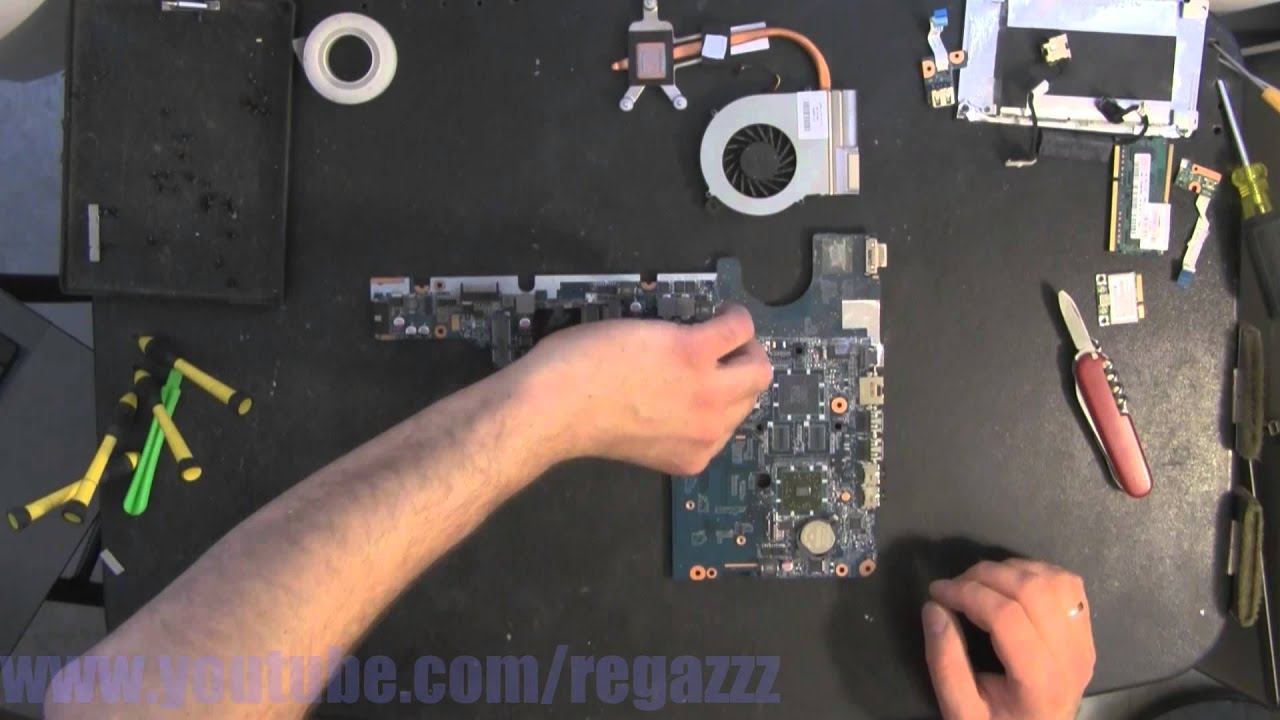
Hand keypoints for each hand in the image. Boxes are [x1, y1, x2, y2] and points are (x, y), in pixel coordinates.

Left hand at [514, 303, 771, 474]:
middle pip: (752, 394)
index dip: (723, 395)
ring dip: (745, 344)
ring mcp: (706, 391)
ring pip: (757, 366)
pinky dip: (733, 316)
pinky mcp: (694, 352)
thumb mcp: (636, 436)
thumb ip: (665, 424)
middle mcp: (708, 429)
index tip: (716, 377)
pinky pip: (737, 328)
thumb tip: (674, 390)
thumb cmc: (576, 418)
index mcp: (692, 453)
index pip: (730, 423)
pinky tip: (717, 311)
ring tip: (722, 329)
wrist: (554, 408)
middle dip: (743, 370)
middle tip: (726, 351)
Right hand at [922, 559, 1094, 719]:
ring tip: (980, 583)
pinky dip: (1035, 572)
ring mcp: (1084, 642)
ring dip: (1010, 569)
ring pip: (1053, 581)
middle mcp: (1071, 657)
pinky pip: (1068, 584)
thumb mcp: (961, 710)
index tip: (937, 592)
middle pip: (1032, 591)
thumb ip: (945, 663)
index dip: (968, 594)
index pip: (1006, 617)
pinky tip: (1010, 584)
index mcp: (1040, 682)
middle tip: (955, 585)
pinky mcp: (1086, 632)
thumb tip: (934, 607)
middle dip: (985, 575)